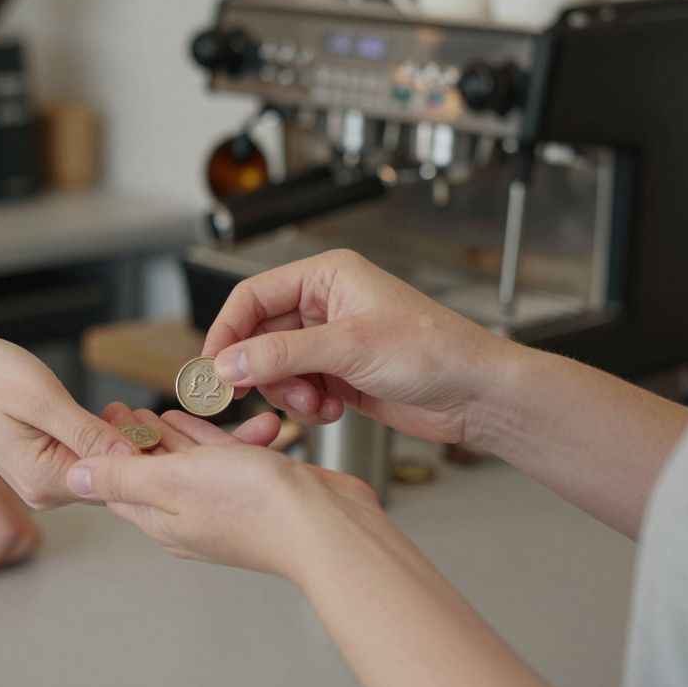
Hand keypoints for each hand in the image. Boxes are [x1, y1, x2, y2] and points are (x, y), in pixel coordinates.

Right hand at [0, 337, 138, 508]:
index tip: (144, 419)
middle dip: (131, 449)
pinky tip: (103, 415)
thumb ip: (87, 432)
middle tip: (133, 410)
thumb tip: (131, 455)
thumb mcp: (41, 399)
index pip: (115, 481)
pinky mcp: (43, 469)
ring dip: (117, 442)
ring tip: (118, 409)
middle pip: (111, 480)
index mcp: (46, 480)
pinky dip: (100, 440)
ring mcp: (43, 483)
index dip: (140, 453)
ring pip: (101, 470)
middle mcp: (45, 492)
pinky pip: (85, 460)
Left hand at [67, 406, 378, 582]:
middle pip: (150, 472)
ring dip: (169, 437)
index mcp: (162, 519)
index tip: (95, 417)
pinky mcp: (254, 489)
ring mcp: (223, 504)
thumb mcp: (174, 482)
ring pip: (187, 464)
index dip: (104, 449)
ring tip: (152, 410)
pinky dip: (208, 438)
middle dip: (133, 440)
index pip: (119, 483)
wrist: (327, 525)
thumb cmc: (255, 506)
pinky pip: (222, 459)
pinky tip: (201, 419)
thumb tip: (74, 480)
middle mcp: (190, 515)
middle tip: (119, 406)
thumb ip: (123, 479)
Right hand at [203, 248, 514, 443]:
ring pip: (275, 368)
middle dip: (260, 370)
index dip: (227, 332)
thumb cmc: (433, 351)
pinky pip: (299, 390)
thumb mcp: (349, 347)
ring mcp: (331, 343)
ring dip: (287, 392)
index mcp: (326, 277)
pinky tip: (334, 409)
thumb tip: (226, 364)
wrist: (476, 395)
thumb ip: (281, 355)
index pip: (253, 297)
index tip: (211, 368)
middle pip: (259, 337)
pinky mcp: (340, 376)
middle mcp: (325, 305)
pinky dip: (307, 405)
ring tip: (317, 403)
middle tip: (247, 397)